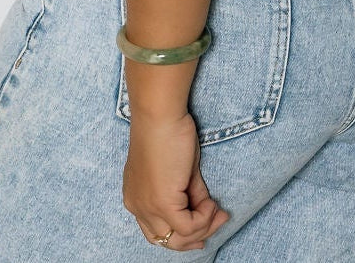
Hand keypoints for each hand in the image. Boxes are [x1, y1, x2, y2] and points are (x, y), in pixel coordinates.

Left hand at [122, 111, 230, 250]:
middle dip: (196, 235)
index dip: (183, 234)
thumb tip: (207, 211)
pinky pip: (188, 226)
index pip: (157, 232)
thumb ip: (189, 194)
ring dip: (203, 227)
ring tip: (218, 210)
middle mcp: (136, 206)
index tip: (205, 226)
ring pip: (178, 239)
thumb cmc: (168, 131)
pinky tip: (211, 202)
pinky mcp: (161, 202)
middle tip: (218, 219)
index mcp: (136, 197)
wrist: (160, 113)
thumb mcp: (180, 171)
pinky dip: (205, 218)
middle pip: (167, 240)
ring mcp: (147, 206)